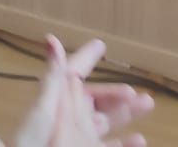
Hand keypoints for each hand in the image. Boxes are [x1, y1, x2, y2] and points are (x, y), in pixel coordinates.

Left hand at [0, 36, 153, 146]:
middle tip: (135, 92)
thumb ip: (50, 80)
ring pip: (105, 124)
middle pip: (94, 101)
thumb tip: (51, 40)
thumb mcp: (42, 112)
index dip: (85, 59)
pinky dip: (126, 144)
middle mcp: (67, 122)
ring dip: (126, 113)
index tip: (99, 45)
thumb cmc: (30, 146)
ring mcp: (76, 141)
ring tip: (147, 103)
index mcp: (55, 105)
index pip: (72, 75)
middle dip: (115, 93)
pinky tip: (141, 140)